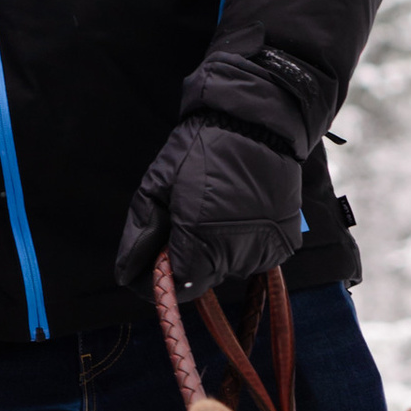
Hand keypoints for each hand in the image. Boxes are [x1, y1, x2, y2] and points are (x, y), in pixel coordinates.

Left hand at [115, 119, 303, 301]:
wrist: (257, 123)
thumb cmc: (203, 146)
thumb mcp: (158, 182)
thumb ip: (141, 233)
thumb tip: (126, 273)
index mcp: (200, 239)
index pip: (178, 286)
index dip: (163, 276)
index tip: (157, 257)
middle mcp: (235, 253)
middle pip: (203, 277)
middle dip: (189, 257)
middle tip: (188, 217)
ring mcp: (264, 251)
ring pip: (229, 267)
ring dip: (218, 249)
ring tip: (218, 208)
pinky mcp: (284, 244)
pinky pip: (255, 256)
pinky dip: (244, 241)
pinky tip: (241, 211)